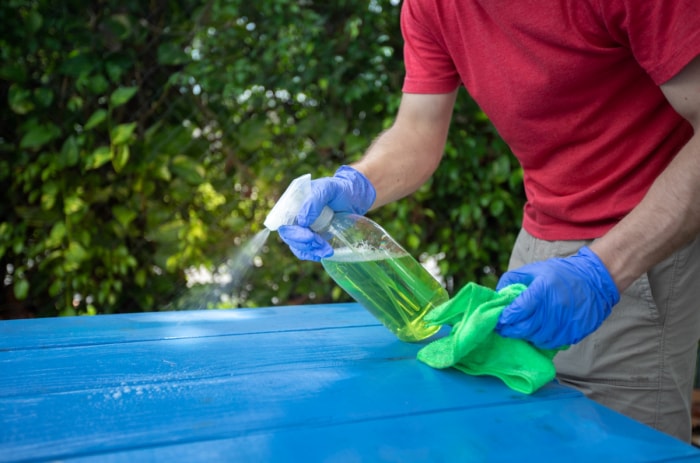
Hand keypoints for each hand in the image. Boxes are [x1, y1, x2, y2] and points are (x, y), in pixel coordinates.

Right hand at [278, 165, 375, 260]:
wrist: (353, 197)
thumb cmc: (339, 189)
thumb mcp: (328, 189)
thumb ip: (314, 201)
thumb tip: (302, 221)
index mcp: (293, 203)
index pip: (283, 221)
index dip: (292, 232)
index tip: (309, 236)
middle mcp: (294, 216)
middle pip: (288, 236)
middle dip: (303, 243)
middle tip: (320, 243)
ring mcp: (302, 227)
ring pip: (297, 245)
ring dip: (310, 250)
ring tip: (327, 250)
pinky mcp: (312, 236)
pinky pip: (305, 250)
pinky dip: (312, 254)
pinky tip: (323, 254)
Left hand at [494, 246, 619, 348]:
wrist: (594, 280)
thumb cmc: (560, 273)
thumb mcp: (534, 270)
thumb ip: (512, 280)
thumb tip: (498, 296)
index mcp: (542, 291)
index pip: (517, 311)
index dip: (505, 318)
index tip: (498, 320)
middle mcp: (554, 308)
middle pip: (525, 328)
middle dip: (511, 330)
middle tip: (504, 329)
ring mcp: (565, 323)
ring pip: (537, 339)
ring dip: (526, 337)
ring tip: (522, 330)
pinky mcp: (574, 332)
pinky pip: (553, 343)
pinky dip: (542, 340)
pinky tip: (538, 333)